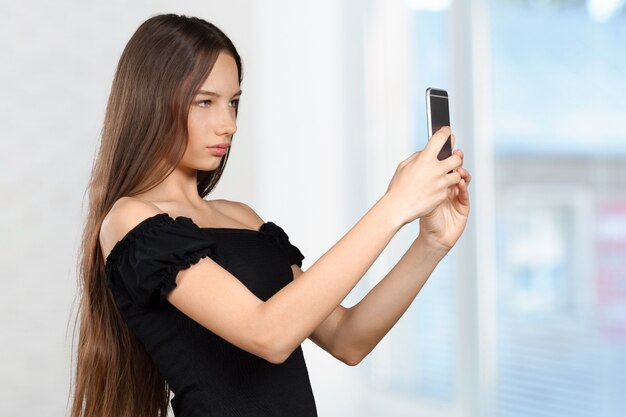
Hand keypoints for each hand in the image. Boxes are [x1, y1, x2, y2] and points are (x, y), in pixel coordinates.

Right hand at [384, 126, 462, 227]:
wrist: (398, 207)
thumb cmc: (399, 188)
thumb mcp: (404, 166)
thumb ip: (418, 156)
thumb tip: (426, 152)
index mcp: (425, 159)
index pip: (440, 138)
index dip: (445, 132)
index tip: (447, 131)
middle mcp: (436, 169)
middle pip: (457, 157)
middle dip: (455, 157)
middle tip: (451, 159)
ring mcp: (441, 183)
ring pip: (457, 174)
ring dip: (452, 174)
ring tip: (442, 177)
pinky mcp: (443, 195)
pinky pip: (449, 188)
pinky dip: (445, 188)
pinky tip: (434, 189)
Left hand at [418, 133, 470, 251]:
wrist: (432, 236)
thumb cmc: (424, 215)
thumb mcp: (420, 193)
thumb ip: (421, 178)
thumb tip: (417, 159)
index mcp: (438, 182)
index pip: (444, 164)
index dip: (446, 154)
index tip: (445, 143)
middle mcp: (450, 187)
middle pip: (455, 169)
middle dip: (456, 160)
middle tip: (455, 153)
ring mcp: (458, 196)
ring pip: (463, 180)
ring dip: (461, 172)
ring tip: (458, 168)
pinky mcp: (463, 206)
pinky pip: (465, 194)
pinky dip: (463, 187)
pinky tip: (460, 183)